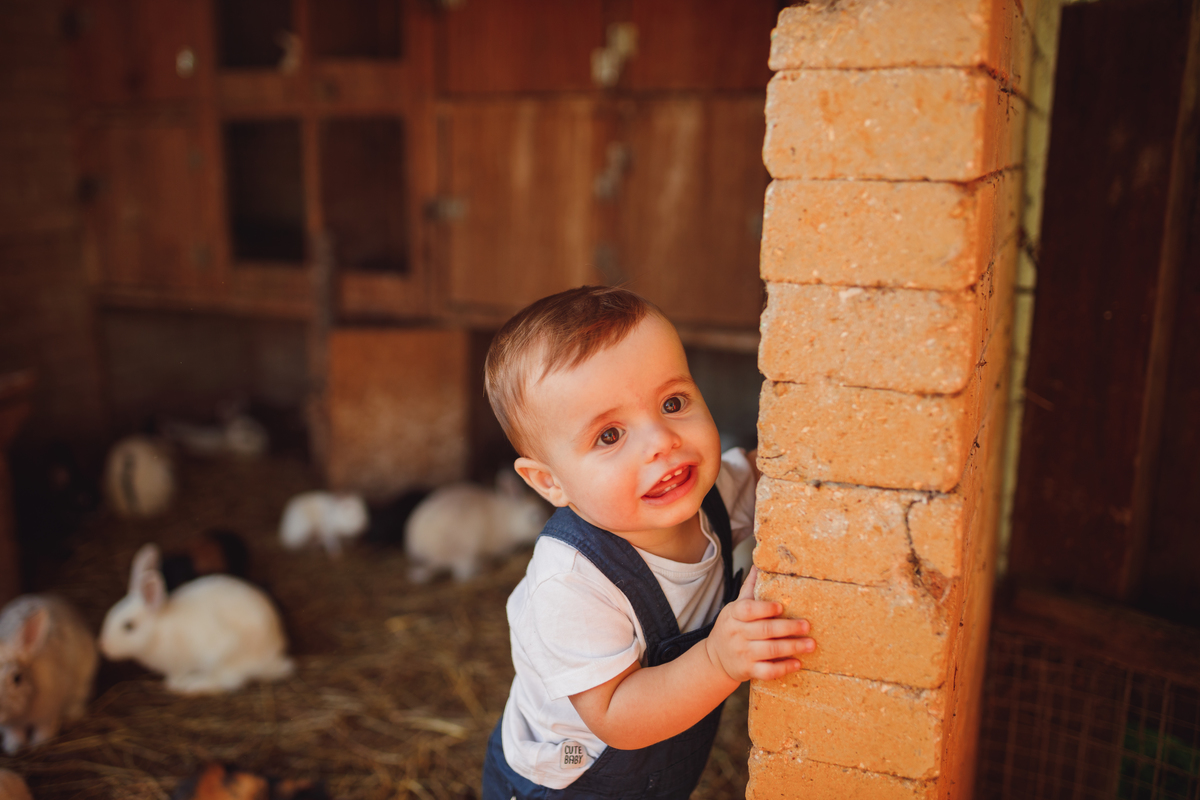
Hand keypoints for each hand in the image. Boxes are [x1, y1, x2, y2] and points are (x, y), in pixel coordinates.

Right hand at [704, 566, 813, 682]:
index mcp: (734, 615)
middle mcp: (737, 634)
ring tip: (810, 644)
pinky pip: (768, 671)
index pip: (748, 610)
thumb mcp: (735, 607)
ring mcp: (742, 653)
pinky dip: (784, 668)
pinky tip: (797, 663)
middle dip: (788, 628)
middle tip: (807, 626)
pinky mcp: (748, 671)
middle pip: (765, 630)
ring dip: (792, 647)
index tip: (781, 608)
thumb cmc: (731, 627)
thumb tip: (759, 565)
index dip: (765, 609)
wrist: (716, 658)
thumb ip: (749, 589)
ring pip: (770, 651)